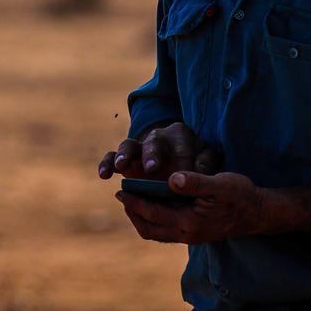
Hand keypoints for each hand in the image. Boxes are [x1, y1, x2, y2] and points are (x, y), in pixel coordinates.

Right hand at [97, 121, 220, 179]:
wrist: (178, 163)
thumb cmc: (195, 162)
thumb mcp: (206, 159)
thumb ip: (206, 163)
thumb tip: (199, 171)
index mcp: (181, 134)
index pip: (182, 146)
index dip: (182, 162)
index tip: (181, 175)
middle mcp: (158, 137)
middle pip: (154, 142)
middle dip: (152, 155)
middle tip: (151, 169)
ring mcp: (139, 147)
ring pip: (129, 145)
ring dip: (124, 155)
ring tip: (120, 167)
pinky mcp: (125, 158)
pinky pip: (112, 157)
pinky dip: (107, 163)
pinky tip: (103, 175)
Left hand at [115, 171, 265, 243]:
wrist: (258, 213)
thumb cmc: (240, 195)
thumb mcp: (219, 184)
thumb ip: (195, 182)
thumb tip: (171, 179)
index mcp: (190, 222)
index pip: (153, 213)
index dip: (135, 202)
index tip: (120, 190)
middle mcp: (187, 234)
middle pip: (149, 228)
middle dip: (133, 212)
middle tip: (122, 196)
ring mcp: (191, 237)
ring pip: (156, 233)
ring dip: (142, 219)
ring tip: (133, 202)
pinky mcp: (195, 235)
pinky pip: (166, 232)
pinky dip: (154, 221)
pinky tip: (155, 206)